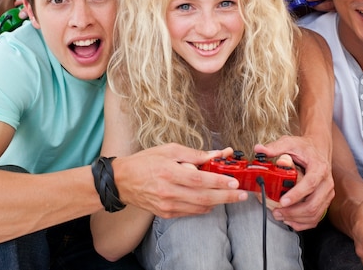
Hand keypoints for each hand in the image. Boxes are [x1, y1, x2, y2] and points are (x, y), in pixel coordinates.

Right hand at [112, 144, 247, 218]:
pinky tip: (212, 202)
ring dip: (218, 203)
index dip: (219, 181)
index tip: (234, 181)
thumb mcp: (169, 150)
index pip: (199, 179)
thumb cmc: (144, 162)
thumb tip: (216, 154)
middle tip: (241, 194)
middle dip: (226, 196)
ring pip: (199, 207)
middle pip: (203, 197)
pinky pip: (190, 213)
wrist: (121, 181)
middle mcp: (168, 191)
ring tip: (231, 197)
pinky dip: (204, 208)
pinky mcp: (166, 213)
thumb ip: (194, 154)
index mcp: (169, 172)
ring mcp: (167, 205)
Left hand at [254, 135, 333, 229]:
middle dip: (293, 212)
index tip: (283, 201)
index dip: (297, 194)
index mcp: (319, 168)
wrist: (318, 149)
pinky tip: (290, 220)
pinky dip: (303, 222)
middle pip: (313, 204)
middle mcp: (326, 183)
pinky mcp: (325, 201)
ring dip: (296, 218)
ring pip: (315, 214)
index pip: (310, 184)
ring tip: (280, 216)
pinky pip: (317, 217)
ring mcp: (327, 194)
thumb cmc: (304, 148)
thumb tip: (259, 149)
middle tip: (277, 212)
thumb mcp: (290, 143)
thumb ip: (275, 147)